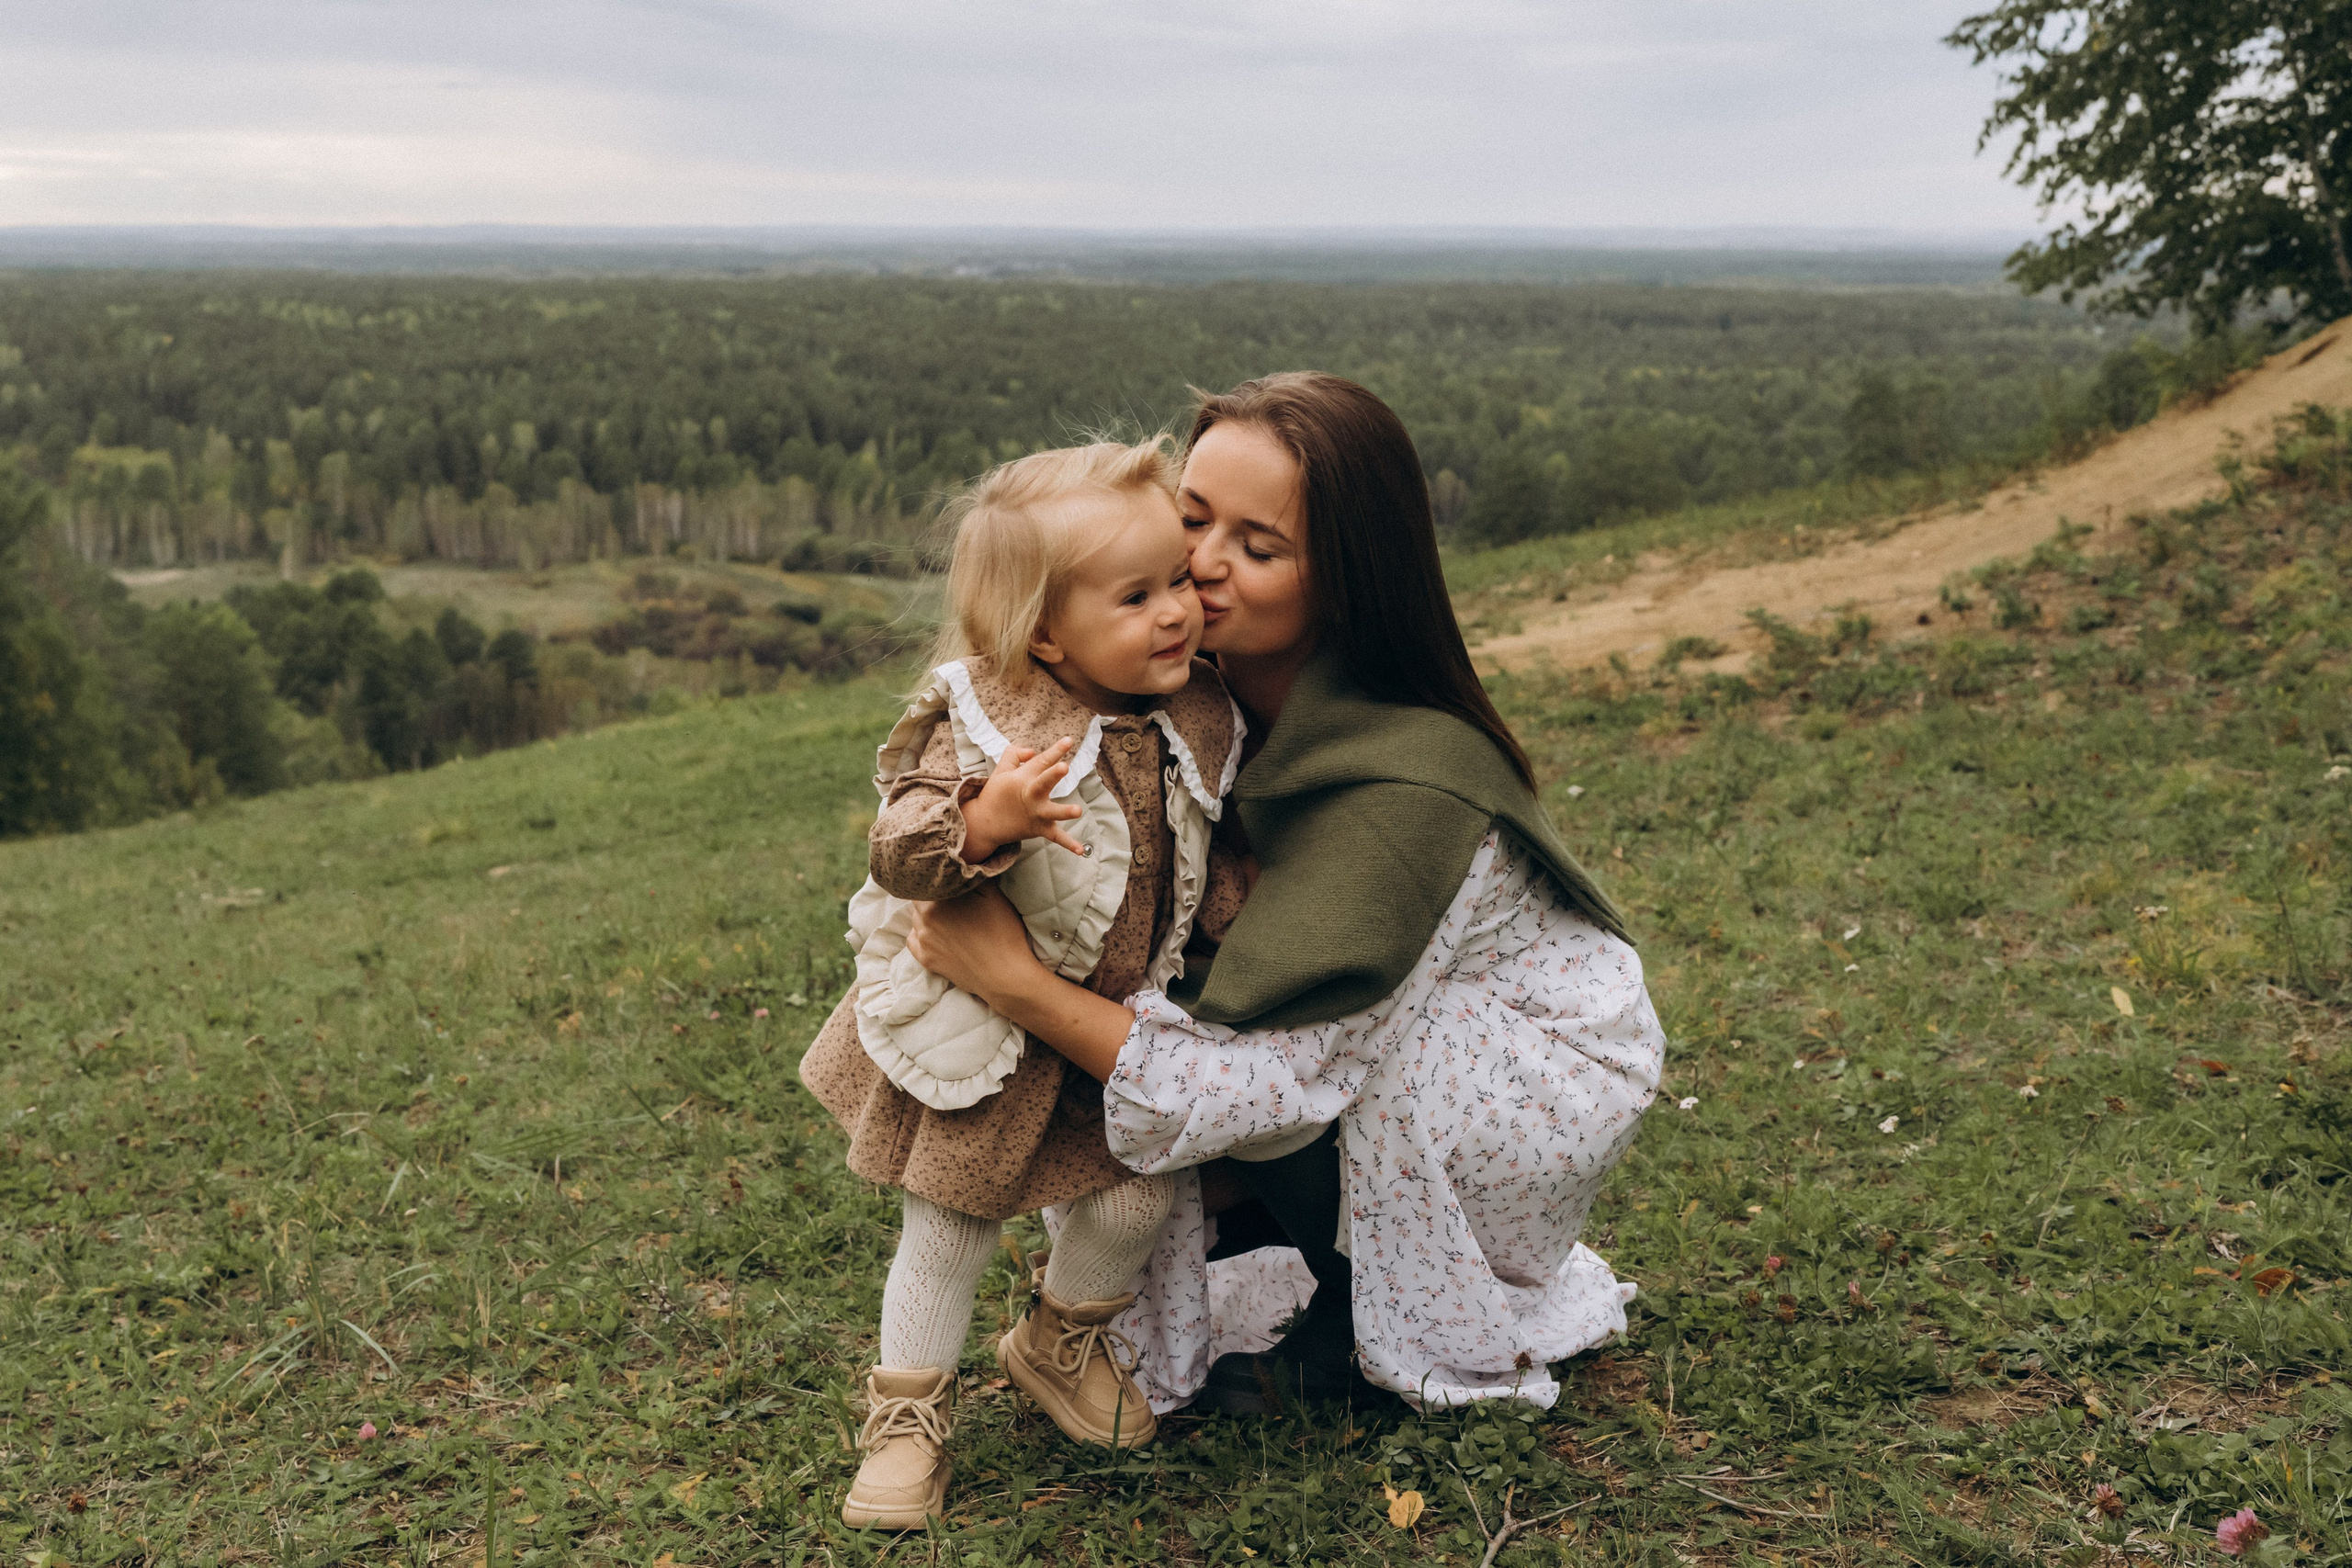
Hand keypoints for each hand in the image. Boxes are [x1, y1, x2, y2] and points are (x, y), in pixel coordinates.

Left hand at [905, 886, 1041, 1007]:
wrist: (1005, 975)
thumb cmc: (1003, 932)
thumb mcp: (993, 894)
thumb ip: (972, 874)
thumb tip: (962, 860)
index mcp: (938, 898)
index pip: (924, 879)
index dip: (935, 877)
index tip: (946, 878)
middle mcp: (924, 918)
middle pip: (918, 898)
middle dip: (930, 895)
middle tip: (949, 898)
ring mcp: (922, 940)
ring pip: (915, 918)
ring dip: (926, 914)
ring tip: (947, 917)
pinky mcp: (925, 959)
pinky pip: (912, 939)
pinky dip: (921, 934)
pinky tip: (937, 933)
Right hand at [959, 737, 1086, 860]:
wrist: (983, 823)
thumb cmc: (995, 793)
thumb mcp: (1000, 770)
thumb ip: (1015, 754)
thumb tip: (1033, 751)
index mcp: (1022, 778)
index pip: (1041, 761)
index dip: (1055, 750)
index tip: (1069, 740)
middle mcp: (1030, 795)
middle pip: (1043, 783)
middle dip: (1053, 775)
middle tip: (1064, 767)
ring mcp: (1036, 813)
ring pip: (1052, 812)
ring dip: (1064, 811)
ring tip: (1078, 810)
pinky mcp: (1039, 829)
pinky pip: (1055, 837)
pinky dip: (1068, 844)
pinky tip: (1081, 850)